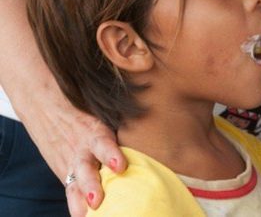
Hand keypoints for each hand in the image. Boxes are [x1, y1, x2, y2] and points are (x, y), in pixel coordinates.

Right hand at [25, 99, 125, 215]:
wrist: (47, 107)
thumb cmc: (90, 114)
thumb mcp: (105, 115)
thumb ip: (125, 128)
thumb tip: (159, 135)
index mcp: (96, 133)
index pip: (102, 143)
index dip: (110, 154)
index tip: (120, 166)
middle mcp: (82, 150)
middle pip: (85, 168)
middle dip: (91, 185)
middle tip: (96, 201)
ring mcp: (71, 163)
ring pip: (74, 183)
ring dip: (80, 201)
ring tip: (85, 215)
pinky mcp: (63, 172)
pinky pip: (70, 190)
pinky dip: (75, 205)